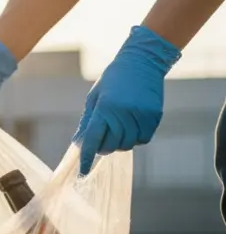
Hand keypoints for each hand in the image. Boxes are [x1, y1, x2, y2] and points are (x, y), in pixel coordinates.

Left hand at [75, 25, 181, 174]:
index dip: (86, 158)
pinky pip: (143, 139)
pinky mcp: (154, 116)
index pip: (92, 140)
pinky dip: (136, 138)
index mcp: (105, 108)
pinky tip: (132, 126)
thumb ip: (87, 121)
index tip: (82, 172)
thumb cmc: (113, 79)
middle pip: (110, 146)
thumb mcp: (94, 97)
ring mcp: (141, 115)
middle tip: (102, 138)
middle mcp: (123, 113)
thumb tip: (79, 143)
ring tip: (118, 128)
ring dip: (121, 142)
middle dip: (103, 147)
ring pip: (128, 145)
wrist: (142, 62)